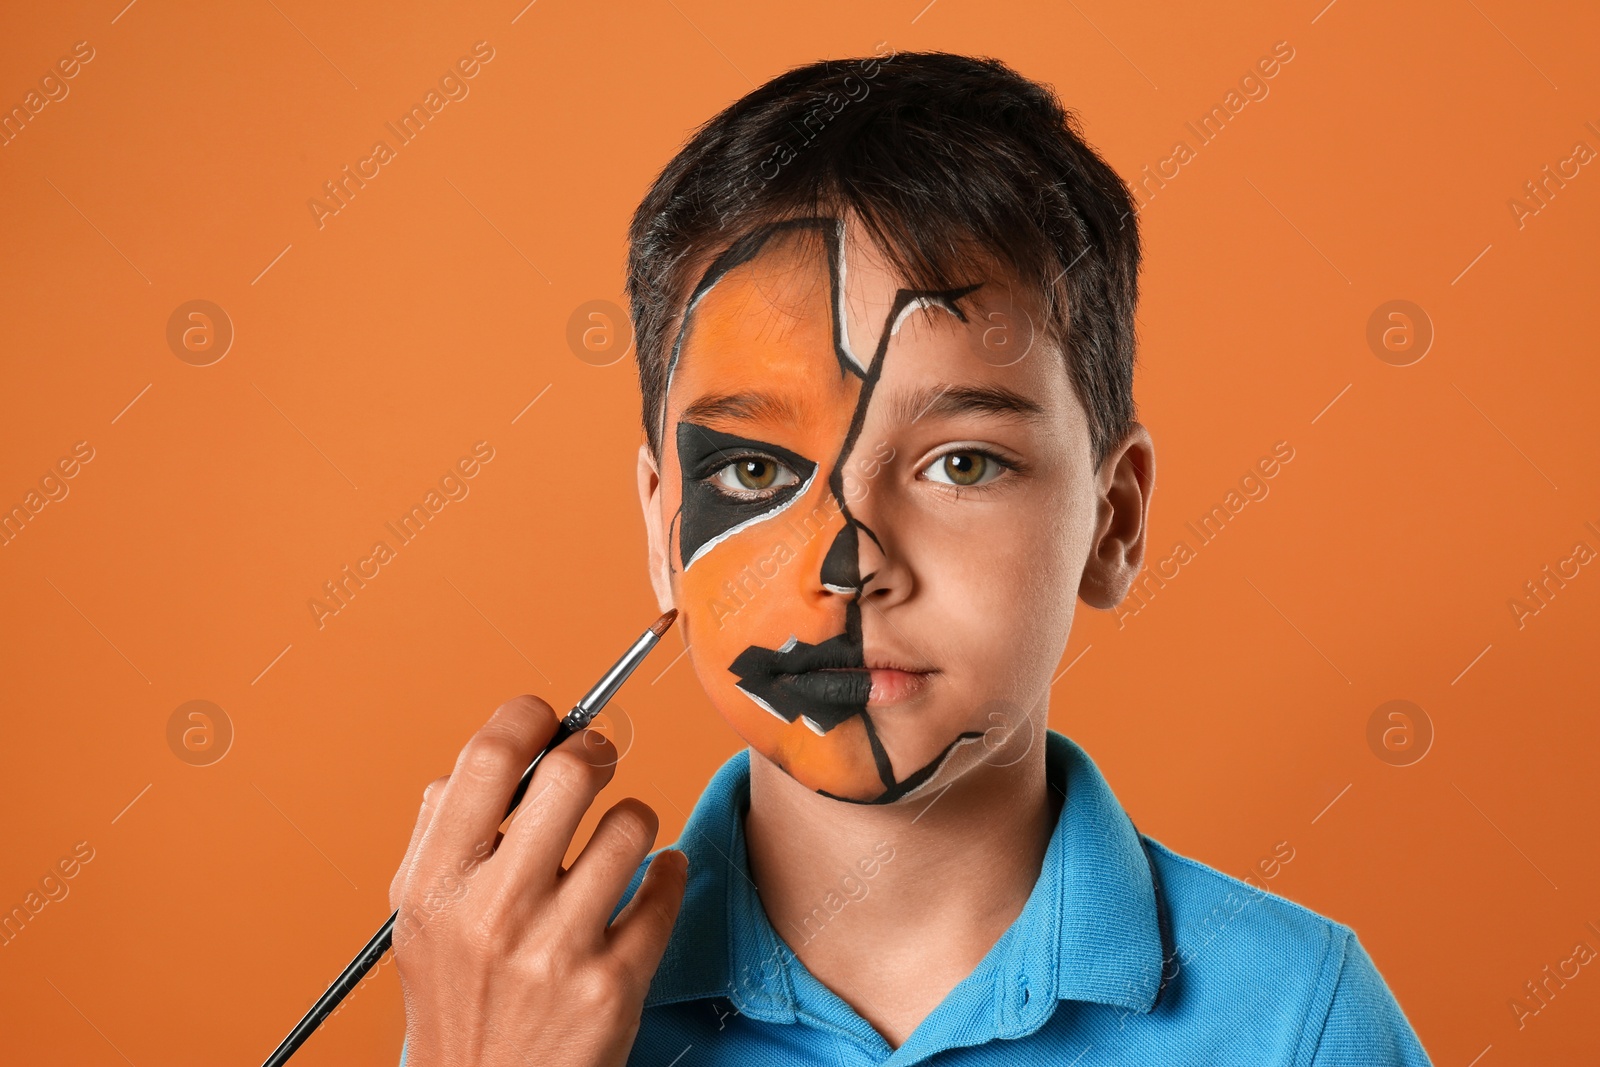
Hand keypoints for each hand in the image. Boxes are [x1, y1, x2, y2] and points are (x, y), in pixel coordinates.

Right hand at [389, 695, 687, 1066]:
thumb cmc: (460, 1000)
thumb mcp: (420, 918)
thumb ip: (444, 831)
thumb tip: (497, 751)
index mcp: (437, 884)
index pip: (487, 757)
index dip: (528, 718)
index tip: (547, 720)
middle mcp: (494, 912)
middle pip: (572, 772)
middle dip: (596, 750)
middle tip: (598, 760)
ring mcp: (557, 949)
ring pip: (632, 823)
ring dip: (635, 817)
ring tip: (622, 836)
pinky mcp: (614, 983)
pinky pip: (668, 887)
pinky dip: (672, 872)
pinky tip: (658, 877)